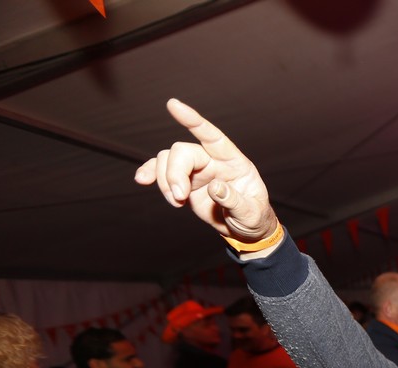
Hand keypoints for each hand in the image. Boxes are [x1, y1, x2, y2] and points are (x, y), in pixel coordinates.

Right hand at [134, 99, 277, 244]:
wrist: (245, 231)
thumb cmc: (254, 218)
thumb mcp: (251, 214)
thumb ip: (235, 201)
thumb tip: (215, 187)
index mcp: (233, 162)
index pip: (212, 136)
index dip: (193, 120)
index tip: (173, 105)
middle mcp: (212, 161)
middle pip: (183, 151)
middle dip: (175, 172)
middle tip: (180, 197)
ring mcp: (196, 171)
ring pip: (167, 160)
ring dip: (164, 180)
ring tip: (177, 202)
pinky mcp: (183, 183)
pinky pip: (161, 171)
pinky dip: (151, 174)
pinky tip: (143, 179)